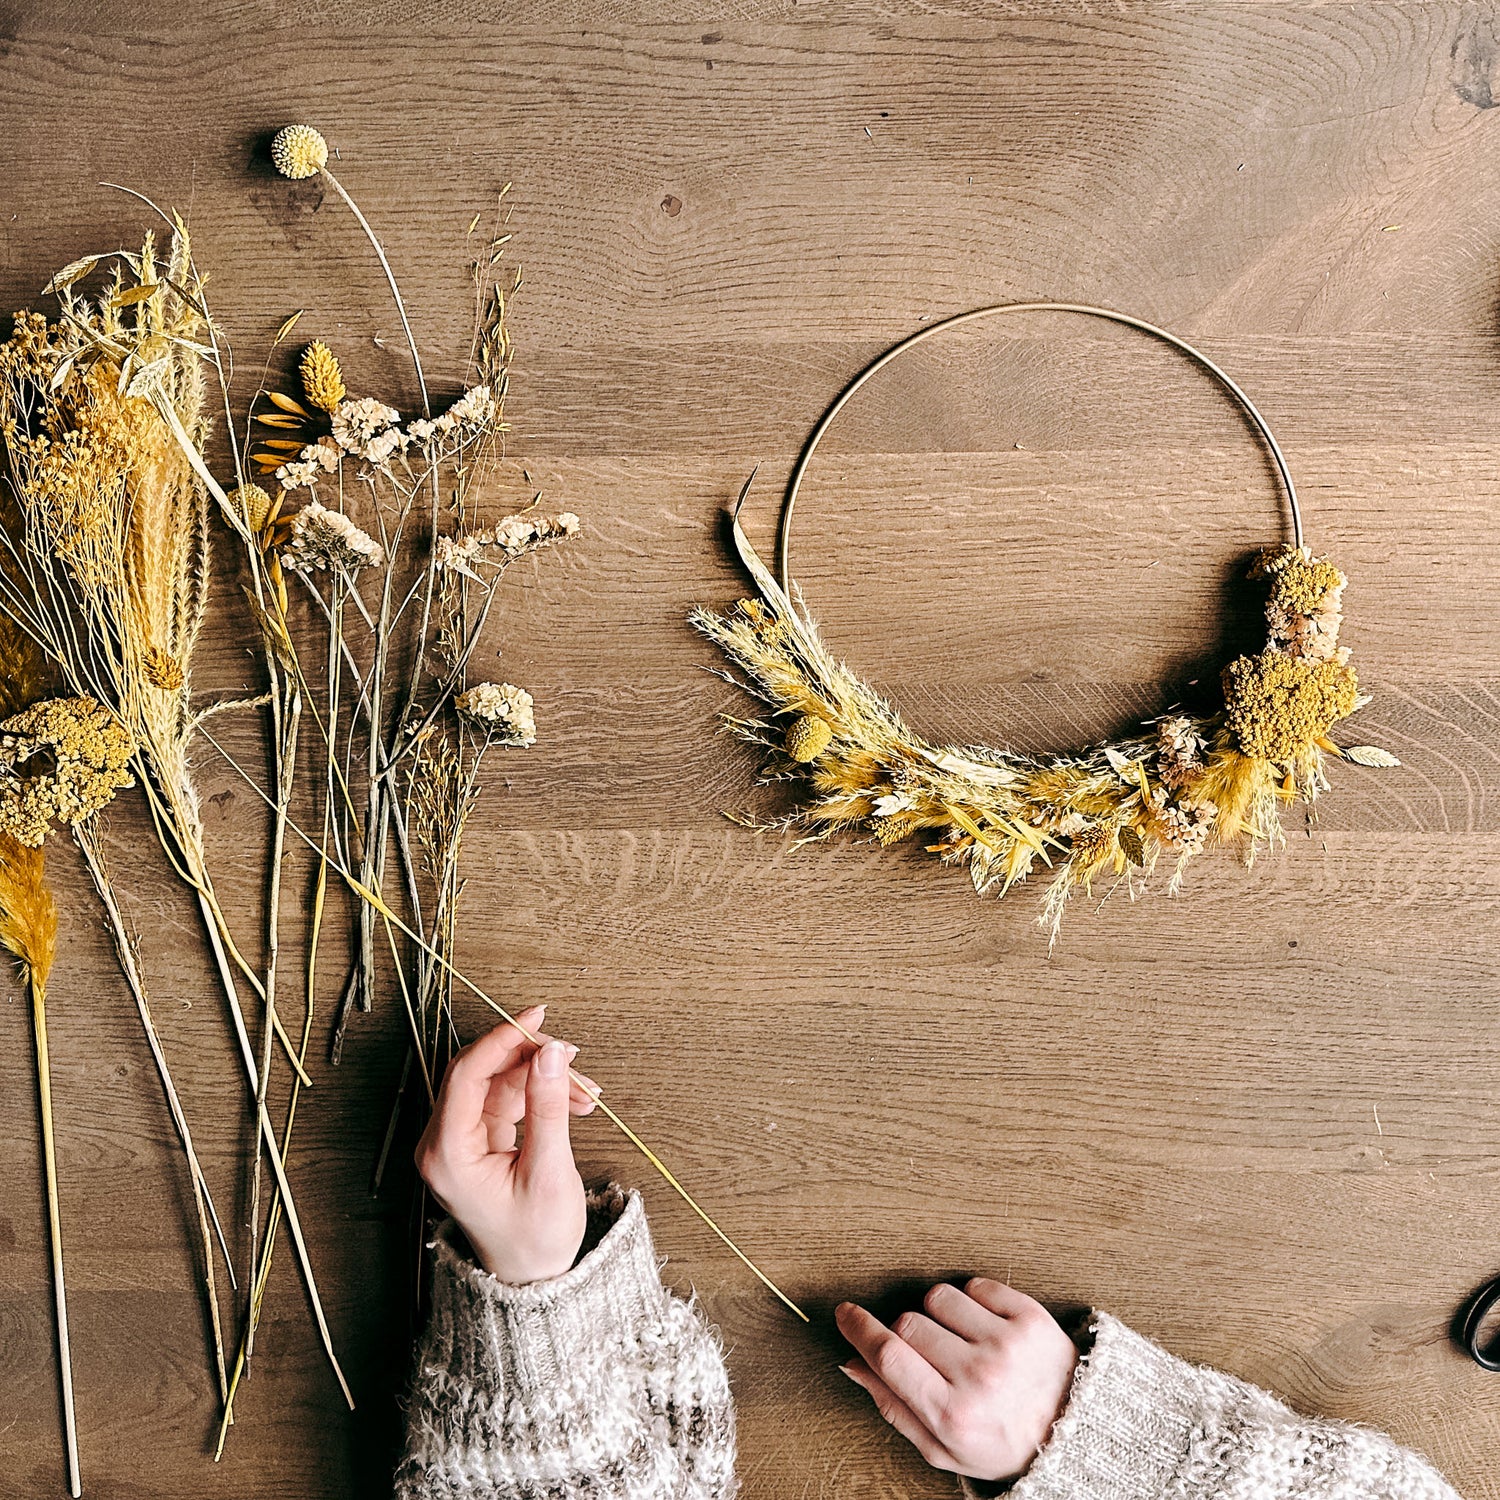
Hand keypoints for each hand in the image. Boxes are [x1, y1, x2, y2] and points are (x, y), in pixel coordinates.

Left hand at [414, 1006, 601, 1282]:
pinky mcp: (477, 1142)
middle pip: (480, 1072)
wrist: (533, 1280)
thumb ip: (548, 1108)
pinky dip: (539, 1094)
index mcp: (447, 1154)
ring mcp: (459, 1142)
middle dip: (529, 1057)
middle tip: (571, 1055)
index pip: (466, 1073)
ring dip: (542, 1078)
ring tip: (583, 1090)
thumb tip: (552, 1053)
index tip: (536, 1017)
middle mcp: (443, 1144)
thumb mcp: (549, 1172)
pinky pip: (506, 1099)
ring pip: (498, 1082)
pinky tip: (572, 1100)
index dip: (503, 1038)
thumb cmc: (535, 1239)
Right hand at [835, 1280, 1077, 1482]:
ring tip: (962, 1342)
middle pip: (908, 1323)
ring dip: (940, 1315)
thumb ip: (894, 1407)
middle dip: (908, 1334)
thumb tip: (855, 1365)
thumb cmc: (1004, 1444)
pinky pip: (976, 1285)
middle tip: (930, 1355)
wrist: (1074, 1433)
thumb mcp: (943, 1448)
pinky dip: (974, 1301)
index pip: (889, 1355)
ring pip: (938, 1297)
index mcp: (953, 1414)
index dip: (859, 1329)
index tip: (846, 1313)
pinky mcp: (1030, 1317)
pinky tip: (986, 1328)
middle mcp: (979, 1377)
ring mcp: (1007, 1344)